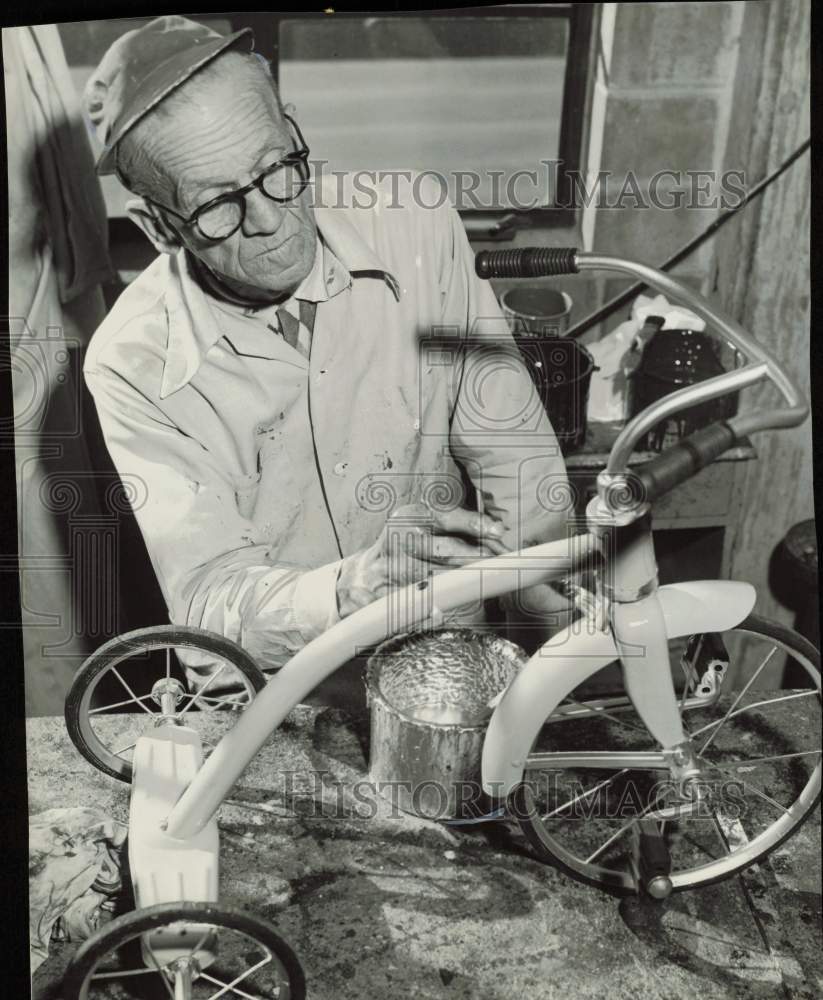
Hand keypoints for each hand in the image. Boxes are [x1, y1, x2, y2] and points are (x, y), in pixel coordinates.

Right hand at [336, 503, 507, 616]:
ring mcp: (393, 569)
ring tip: (487, 582)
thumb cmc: (403, 548)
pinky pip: (424, 601)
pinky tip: (456, 603)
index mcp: (408, 517)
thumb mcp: (422, 527)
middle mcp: (399, 539)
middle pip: (447, 550)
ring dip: (467, 582)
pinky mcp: (389, 595)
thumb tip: (496, 533)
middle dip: (479, 557)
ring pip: (440, 577)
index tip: (498, 532)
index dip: (474, 524)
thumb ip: (456, 527)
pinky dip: (443, 603)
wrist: (361, 577)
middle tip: (504, 563)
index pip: (447, 517)